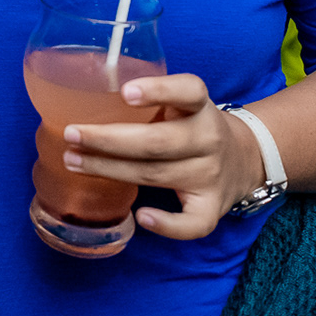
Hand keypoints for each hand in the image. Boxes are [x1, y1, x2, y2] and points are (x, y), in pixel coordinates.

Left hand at [63, 74, 265, 241]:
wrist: (243, 159)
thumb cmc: (193, 126)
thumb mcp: (182, 103)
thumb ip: (150, 100)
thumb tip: (85, 95)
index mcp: (200, 106)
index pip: (188, 91)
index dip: (158, 90)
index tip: (125, 92)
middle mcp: (209, 139)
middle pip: (156, 141)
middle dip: (108, 139)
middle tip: (71, 134)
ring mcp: (211, 175)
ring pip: (157, 175)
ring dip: (111, 170)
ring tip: (74, 162)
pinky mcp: (212, 207)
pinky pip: (192, 223)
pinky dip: (168, 225)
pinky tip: (141, 216)